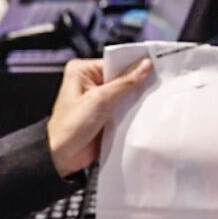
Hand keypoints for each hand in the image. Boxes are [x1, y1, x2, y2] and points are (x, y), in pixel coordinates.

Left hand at [46, 58, 152, 175]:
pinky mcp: (105, 114)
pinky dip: (132, 111)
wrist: (62, 157)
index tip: (154, 66)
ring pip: (124, 93)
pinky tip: (142, 112)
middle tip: (155, 84)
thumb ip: (125, 83)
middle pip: (121, 77)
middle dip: (136, 83)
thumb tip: (144, 66)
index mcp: (82, 70)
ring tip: (149, 99)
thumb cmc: (68, 127)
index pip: (115, 61)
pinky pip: (123, 108)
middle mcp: (90, 82)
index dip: (134, 64)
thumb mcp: (100, 100)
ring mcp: (98, 99)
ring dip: (135, 98)